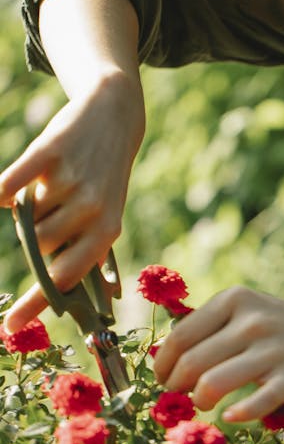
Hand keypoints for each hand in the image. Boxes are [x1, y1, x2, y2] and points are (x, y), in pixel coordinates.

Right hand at [0, 71, 144, 330]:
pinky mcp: (50, 151)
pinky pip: (9, 185)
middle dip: (36, 235)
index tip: (9, 327)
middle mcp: (93, 209)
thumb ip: (89, 253)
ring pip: (24, 218)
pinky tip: (6, 189)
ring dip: (27, 208)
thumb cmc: (105, 177)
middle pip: (38, 246)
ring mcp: (72, 180)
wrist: (112, 116)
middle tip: (52, 209)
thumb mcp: (107, 216)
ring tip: (50, 189)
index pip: (66, 278)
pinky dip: (3, 189)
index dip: (37, 303)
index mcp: (107, 232)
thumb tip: (96, 303)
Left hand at [153, 286, 283, 419]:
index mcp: (237, 299)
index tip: (161, 379)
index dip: (163, 363)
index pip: (181, 335)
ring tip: (204, 404)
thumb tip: (166, 354)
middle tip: (178, 397)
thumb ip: (215, 326)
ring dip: (199, 401)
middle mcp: (252, 321)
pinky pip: (250, 405)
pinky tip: (231, 416)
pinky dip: (235, 414)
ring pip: (212, 384)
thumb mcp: (254, 311)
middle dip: (176, 386)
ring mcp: (273, 350)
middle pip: (191, 362)